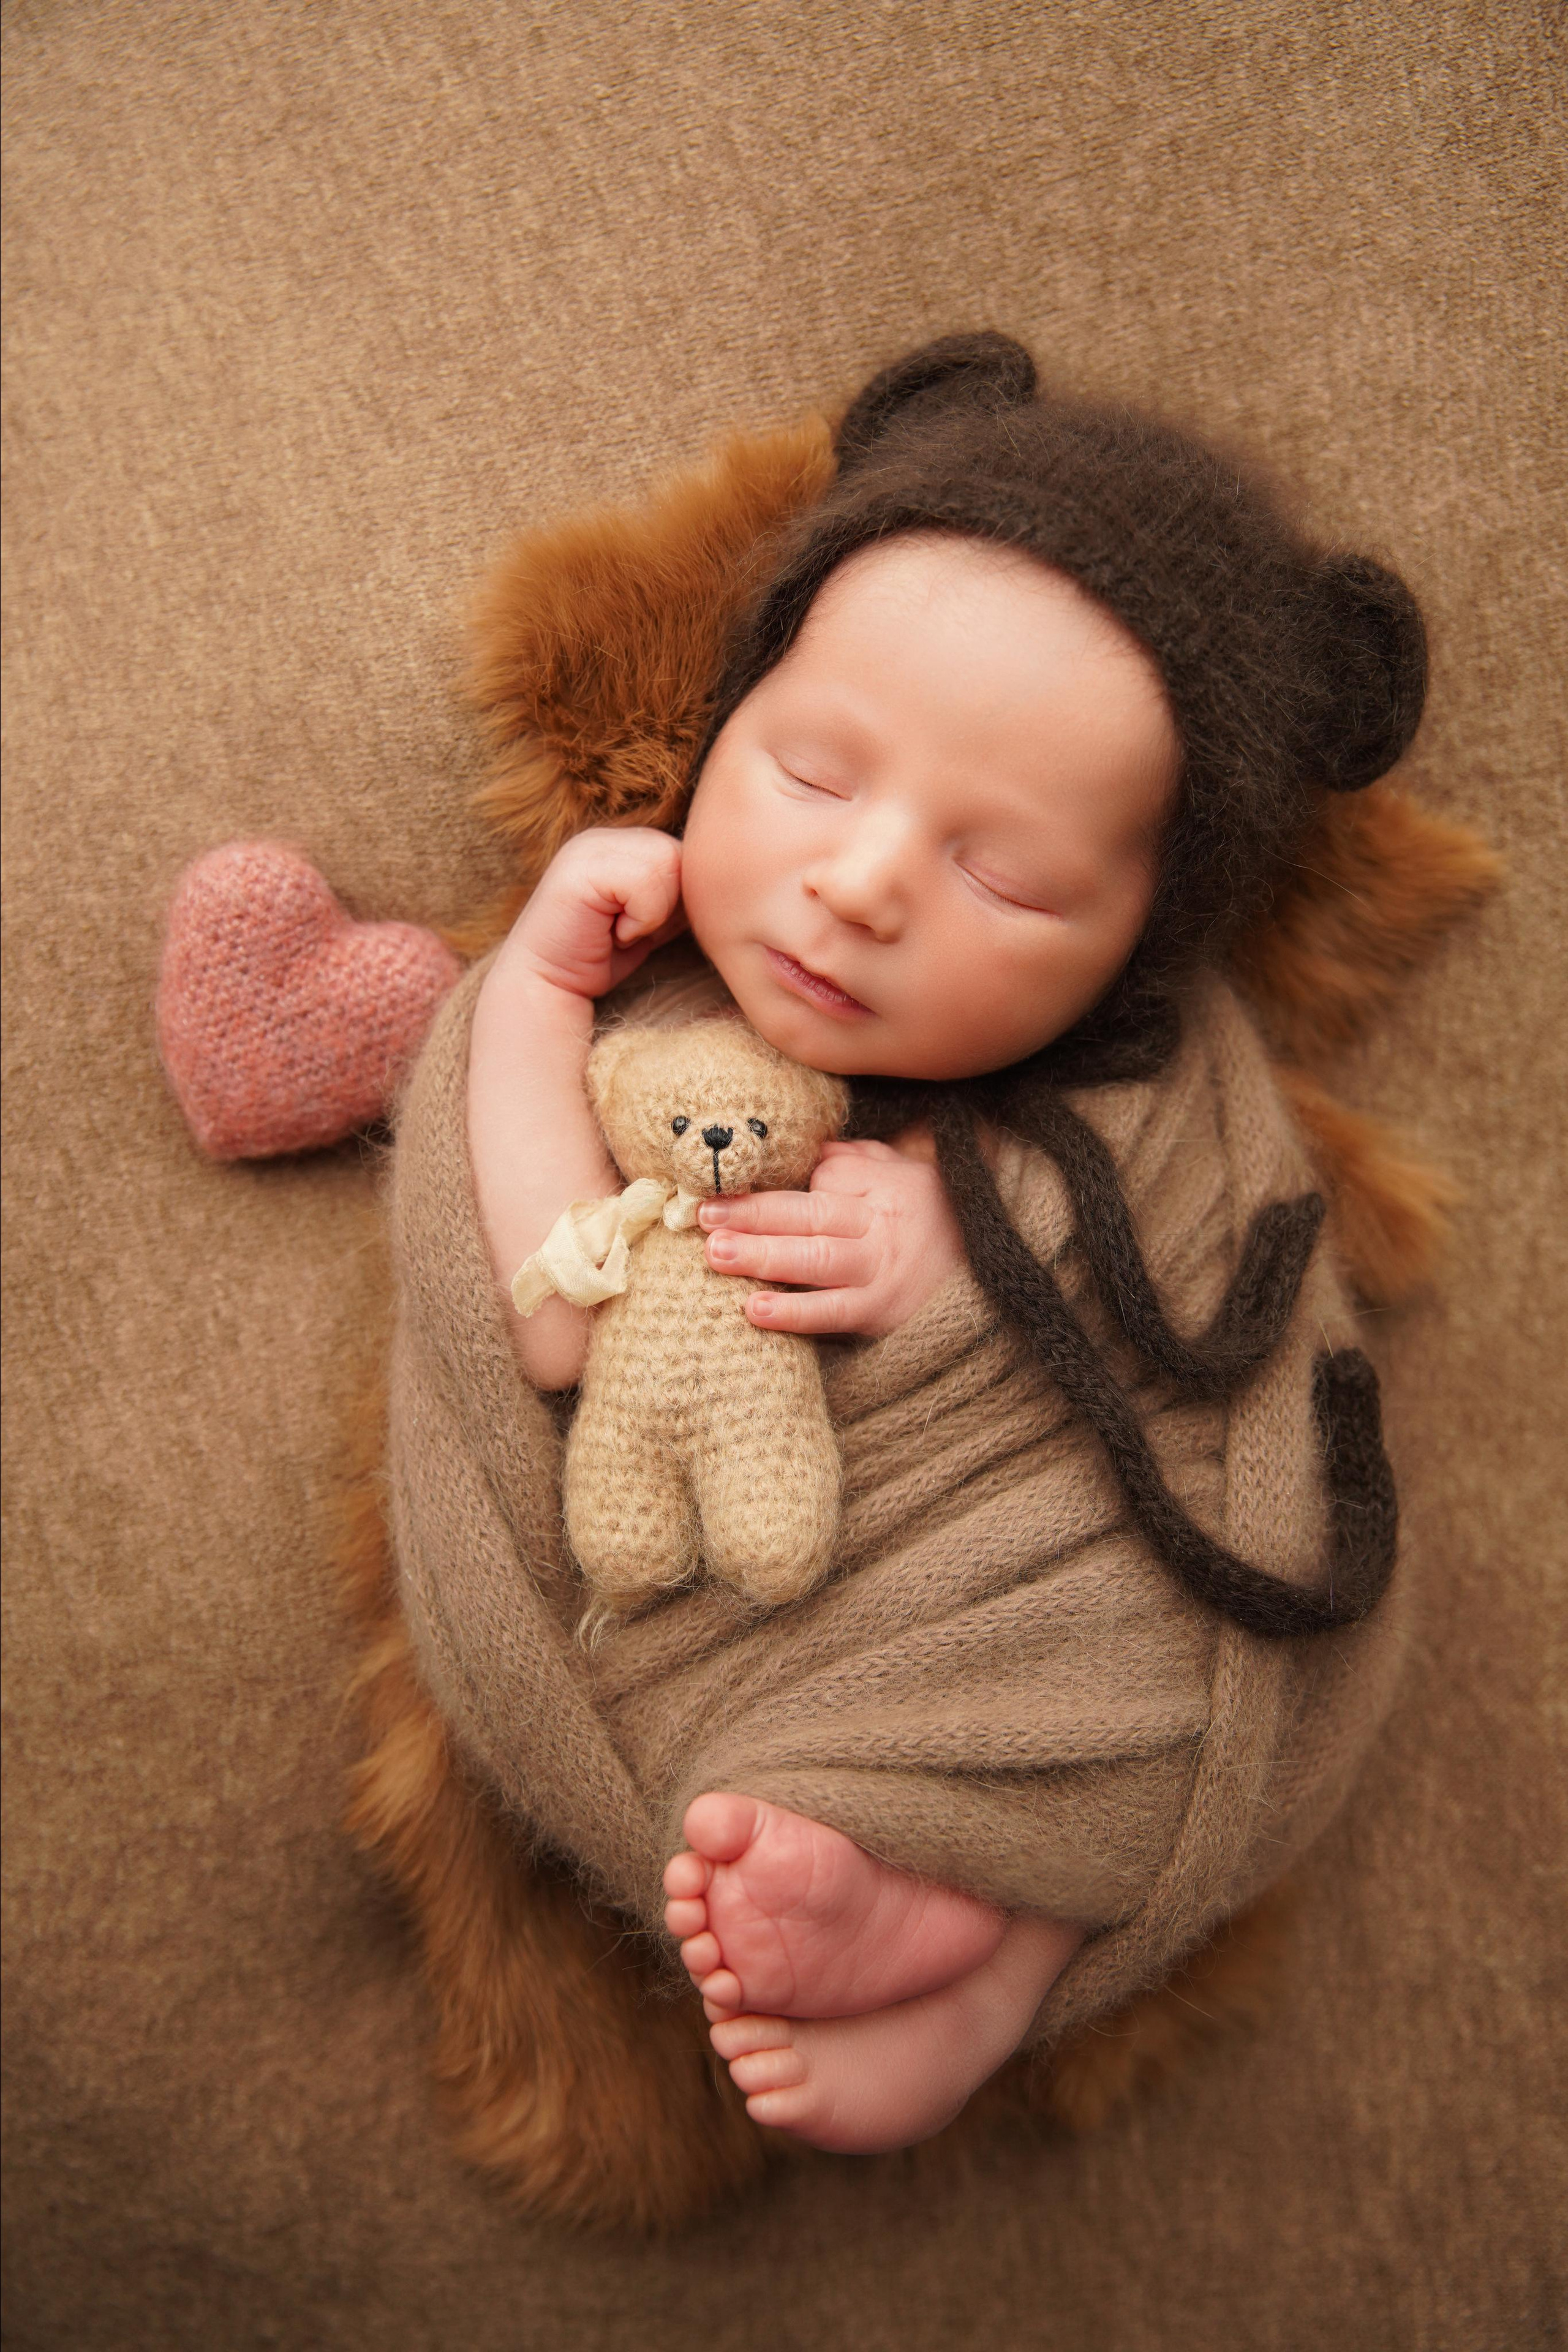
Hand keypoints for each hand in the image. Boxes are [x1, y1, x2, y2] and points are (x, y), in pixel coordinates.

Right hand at [500, 826, 686, 1003]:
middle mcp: (604, 837)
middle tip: (628, 929)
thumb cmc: (601, 958)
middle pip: (680, 856)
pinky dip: (640, 919)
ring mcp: (590, 847)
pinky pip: (646, 883)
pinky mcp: (581, 867)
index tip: (640, 927)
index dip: (678, 900)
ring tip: (618, 930)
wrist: (548, 986)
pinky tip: (611, 933)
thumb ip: (676, 891)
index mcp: (621, 843)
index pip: (685, 854)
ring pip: (667, 865)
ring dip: (653, 913)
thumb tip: (713, 880)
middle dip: (668, 905)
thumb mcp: (651, 918)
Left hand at [700, 1134, 964, 1337]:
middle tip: (702, 1214)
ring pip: (815, 1260)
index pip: (825, 1177)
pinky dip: (794, 1312)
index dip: (776, 1184)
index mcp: (883, 1186)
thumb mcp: (905, 1176)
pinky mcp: (881, 1313)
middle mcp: (880, 1225)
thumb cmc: (935, 1223)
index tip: (725, 1185)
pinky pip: (833, 1312)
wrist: (994, 1281)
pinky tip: (755, 1309)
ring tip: (715, 1252)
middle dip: (753, 1213)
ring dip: (762, 1256)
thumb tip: (808, 1143)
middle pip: (809, 1214)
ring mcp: (880, 1270)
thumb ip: (857, 1158)